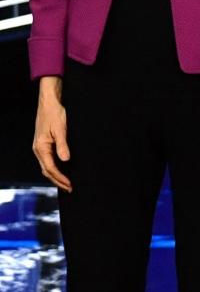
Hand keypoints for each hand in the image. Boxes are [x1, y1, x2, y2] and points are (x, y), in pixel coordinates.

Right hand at [32, 76, 70, 191]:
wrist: (49, 102)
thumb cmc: (55, 114)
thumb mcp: (61, 129)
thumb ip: (63, 145)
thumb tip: (66, 160)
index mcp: (40, 147)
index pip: (50, 168)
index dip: (60, 177)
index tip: (69, 184)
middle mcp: (38, 149)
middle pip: (47, 170)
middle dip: (58, 180)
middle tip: (70, 188)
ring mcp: (40, 147)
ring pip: (46, 166)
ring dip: (56, 176)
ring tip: (66, 183)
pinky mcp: (43, 144)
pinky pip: (47, 160)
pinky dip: (54, 168)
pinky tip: (62, 170)